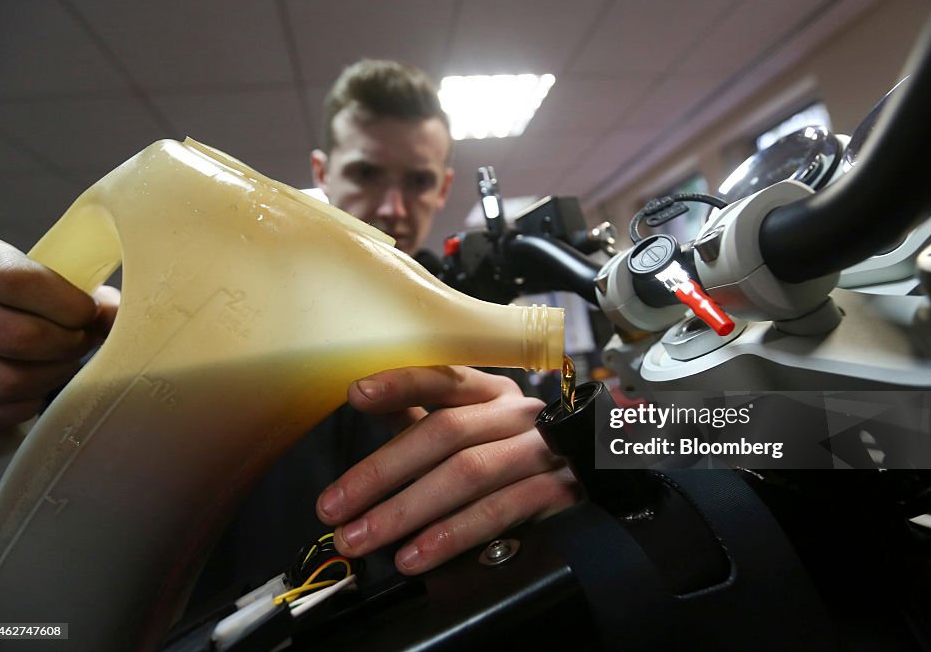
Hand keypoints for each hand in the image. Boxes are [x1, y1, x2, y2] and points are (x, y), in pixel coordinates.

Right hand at [0, 236, 118, 431]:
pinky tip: (34, 383)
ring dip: (53, 375)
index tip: (87, 311)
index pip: (17, 282)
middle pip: (20, 337)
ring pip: (11, 381)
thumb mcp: (30, 271)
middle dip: (69, 343)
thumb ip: (71, 287)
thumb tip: (112, 314)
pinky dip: (28, 402)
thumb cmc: (8, 294)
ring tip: (61, 360)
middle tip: (80, 339)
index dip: (66, 303)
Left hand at [317, 366, 580, 574]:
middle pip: (445, 432)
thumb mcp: (472, 426)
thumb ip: (422, 415)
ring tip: (364, 538)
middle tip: (335, 507)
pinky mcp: (557, 491)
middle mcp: (517, 414)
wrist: (594, 475)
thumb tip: (363, 399)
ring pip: (468, 474)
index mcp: (491, 390)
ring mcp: (539, 451)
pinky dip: (453, 535)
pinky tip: (417, 555)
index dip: (401, 383)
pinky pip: (501, 512)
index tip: (356, 395)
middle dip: (382, 472)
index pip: (444, 376)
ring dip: (407, 510)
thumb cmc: (514, 451)